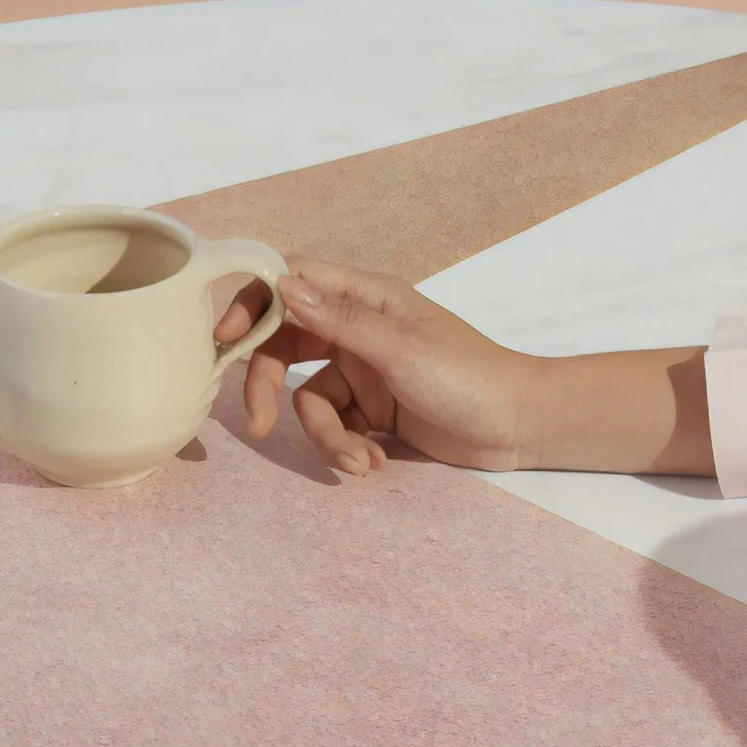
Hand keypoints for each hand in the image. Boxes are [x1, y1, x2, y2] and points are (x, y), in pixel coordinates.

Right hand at [214, 262, 542, 475]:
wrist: (521, 428)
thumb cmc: (471, 378)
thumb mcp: (401, 349)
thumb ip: (339, 320)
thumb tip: (281, 285)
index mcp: (365, 297)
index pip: (290, 282)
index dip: (252, 303)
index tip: (225, 339)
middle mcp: (358, 329)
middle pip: (284, 347)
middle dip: (270, 388)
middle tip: (260, 428)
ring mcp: (365, 373)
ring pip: (310, 400)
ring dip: (327, 437)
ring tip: (361, 463)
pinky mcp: (374, 413)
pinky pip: (336, 428)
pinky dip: (348, 449)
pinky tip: (375, 465)